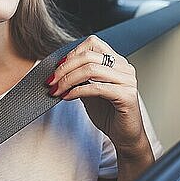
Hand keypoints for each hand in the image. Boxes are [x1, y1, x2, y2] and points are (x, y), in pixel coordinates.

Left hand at [46, 35, 152, 160]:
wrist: (124, 136)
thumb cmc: (107, 113)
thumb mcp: (89, 90)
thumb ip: (79, 77)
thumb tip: (58, 69)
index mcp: (116, 61)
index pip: (92, 44)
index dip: (72, 53)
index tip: (57, 68)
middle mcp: (124, 67)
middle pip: (88, 56)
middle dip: (65, 68)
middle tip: (51, 81)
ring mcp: (127, 80)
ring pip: (91, 70)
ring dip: (68, 79)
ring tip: (57, 90)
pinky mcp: (127, 96)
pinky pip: (97, 87)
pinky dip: (78, 91)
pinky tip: (67, 97)